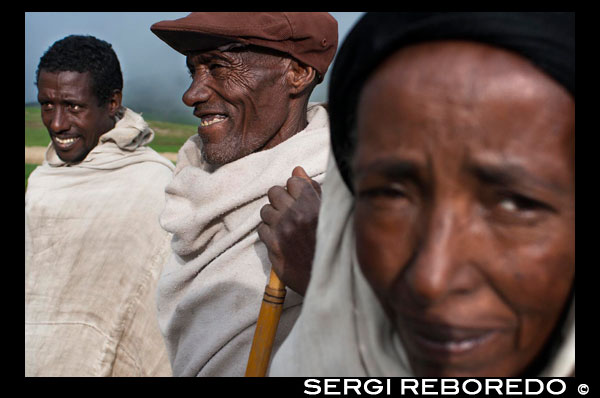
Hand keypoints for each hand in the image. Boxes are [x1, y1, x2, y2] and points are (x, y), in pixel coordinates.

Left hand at [257, 166, 321, 295]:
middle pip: (274, 192)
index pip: (292, 181)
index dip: (295, 189)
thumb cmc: (334, 245)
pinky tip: (280, 239)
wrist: (330, 279)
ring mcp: (281, 230)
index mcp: (312, 204)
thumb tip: (297, 169)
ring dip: (273, 216)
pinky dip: (269, 233)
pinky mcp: (272, 247)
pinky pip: (261, 230)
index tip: (300, 199)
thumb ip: (313, 190)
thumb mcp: (331, 213)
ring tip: (285, 226)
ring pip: (265, 210)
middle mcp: (294, 214)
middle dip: (281, 200)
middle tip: (289, 211)